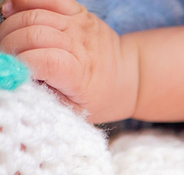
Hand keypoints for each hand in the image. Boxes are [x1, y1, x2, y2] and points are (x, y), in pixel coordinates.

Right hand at [0, 0, 136, 121]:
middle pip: (32, 34)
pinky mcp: (78, 11)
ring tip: (10, 41)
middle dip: (9, 44)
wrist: (128, 77)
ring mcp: (79, 25)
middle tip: (7, 56)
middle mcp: (80, 45)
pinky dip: (23, 1)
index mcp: (80, 75)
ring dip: (12, 26)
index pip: (42, 60)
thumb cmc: (98, 98)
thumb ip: (45, 98)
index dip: (18, 63)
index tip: (12, 71)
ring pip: (33, 14)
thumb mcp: (74, 110)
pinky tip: (12, 11)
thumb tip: (15, 81)